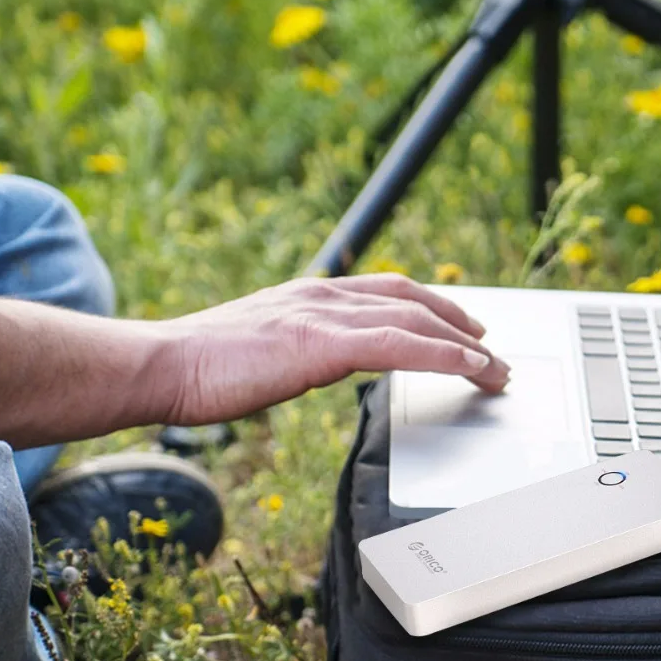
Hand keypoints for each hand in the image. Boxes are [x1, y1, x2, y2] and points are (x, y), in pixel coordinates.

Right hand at [160, 274, 510, 425]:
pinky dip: (443, 355)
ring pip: (416, 321)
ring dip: (465, 347)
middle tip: (491, 352)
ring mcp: (325, 313)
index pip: (389, 291)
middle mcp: (325, 294)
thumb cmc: (204, 366)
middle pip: (413, 301)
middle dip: (460, 327)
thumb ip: (302, 347)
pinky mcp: (323, 342)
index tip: (461, 328)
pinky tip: (470, 367)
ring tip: (495, 370)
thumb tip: (318, 362)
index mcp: (312, 294)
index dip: (434, 307)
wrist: (165, 365)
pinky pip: (400, 345)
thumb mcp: (266, 347)